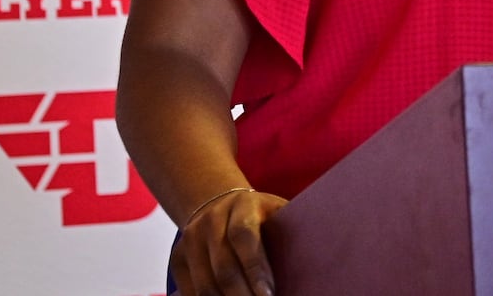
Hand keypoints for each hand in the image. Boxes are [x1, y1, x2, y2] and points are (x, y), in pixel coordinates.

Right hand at [170, 189, 288, 295]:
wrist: (218, 205)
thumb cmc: (261, 217)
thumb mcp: (277, 213)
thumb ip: (292, 233)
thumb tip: (315, 261)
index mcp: (241, 205)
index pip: (244, 237)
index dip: (256, 269)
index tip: (269, 295)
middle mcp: (211, 220)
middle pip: (224, 269)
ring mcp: (190, 240)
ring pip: (205, 287)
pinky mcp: (177, 259)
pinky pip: (191, 293)